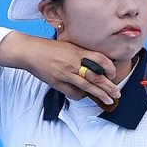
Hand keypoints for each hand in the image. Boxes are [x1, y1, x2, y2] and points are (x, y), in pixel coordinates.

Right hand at [0, 32, 119, 104]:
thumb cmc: (50, 48)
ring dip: (100, 95)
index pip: (100, 60)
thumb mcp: (70, 46)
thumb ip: (83, 54)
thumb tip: (97, 65)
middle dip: (109, 87)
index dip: (110, 68)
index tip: (113, 74)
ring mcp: (65, 74)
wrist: (30, 51)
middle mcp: (73, 63)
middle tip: (117, 94)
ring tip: (109, 100)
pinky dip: (80, 96)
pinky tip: (85, 96)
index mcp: (78, 52)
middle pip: (96, 77)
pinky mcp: (57, 83)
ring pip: (87, 87)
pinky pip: (73, 93)